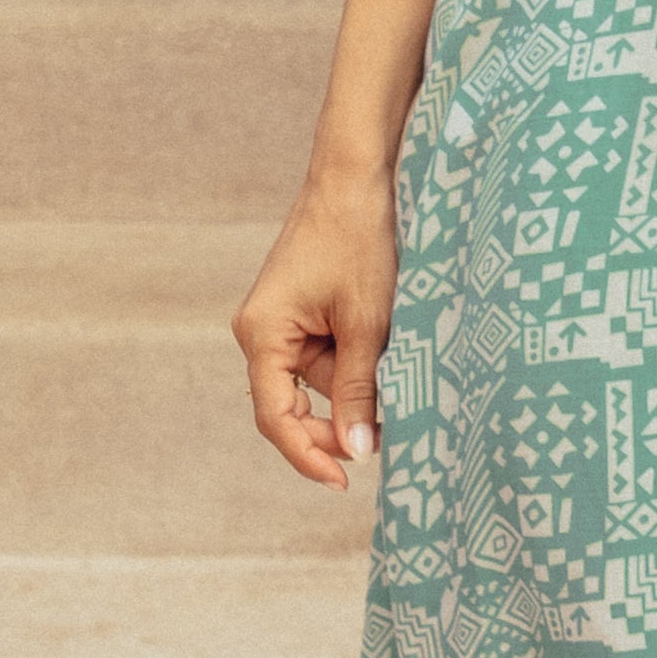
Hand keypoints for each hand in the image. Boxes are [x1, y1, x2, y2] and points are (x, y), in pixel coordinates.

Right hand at [233, 169, 398, 486]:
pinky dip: (356, 360)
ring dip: (357, 382)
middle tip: (387, 433)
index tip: (344, 481)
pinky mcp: (301, 310)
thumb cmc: (359, 240)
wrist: (356, 176)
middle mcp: (260, 331)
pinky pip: (326, 353)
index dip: (308, 454)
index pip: (275, 417)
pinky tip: (384, 347)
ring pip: (318, 379)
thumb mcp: (367, 322)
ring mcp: (279, 321)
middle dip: (339, 419)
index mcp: (261, 334)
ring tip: (396, 359)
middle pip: (295, 402)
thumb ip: (358, 389)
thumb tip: (356, 451)